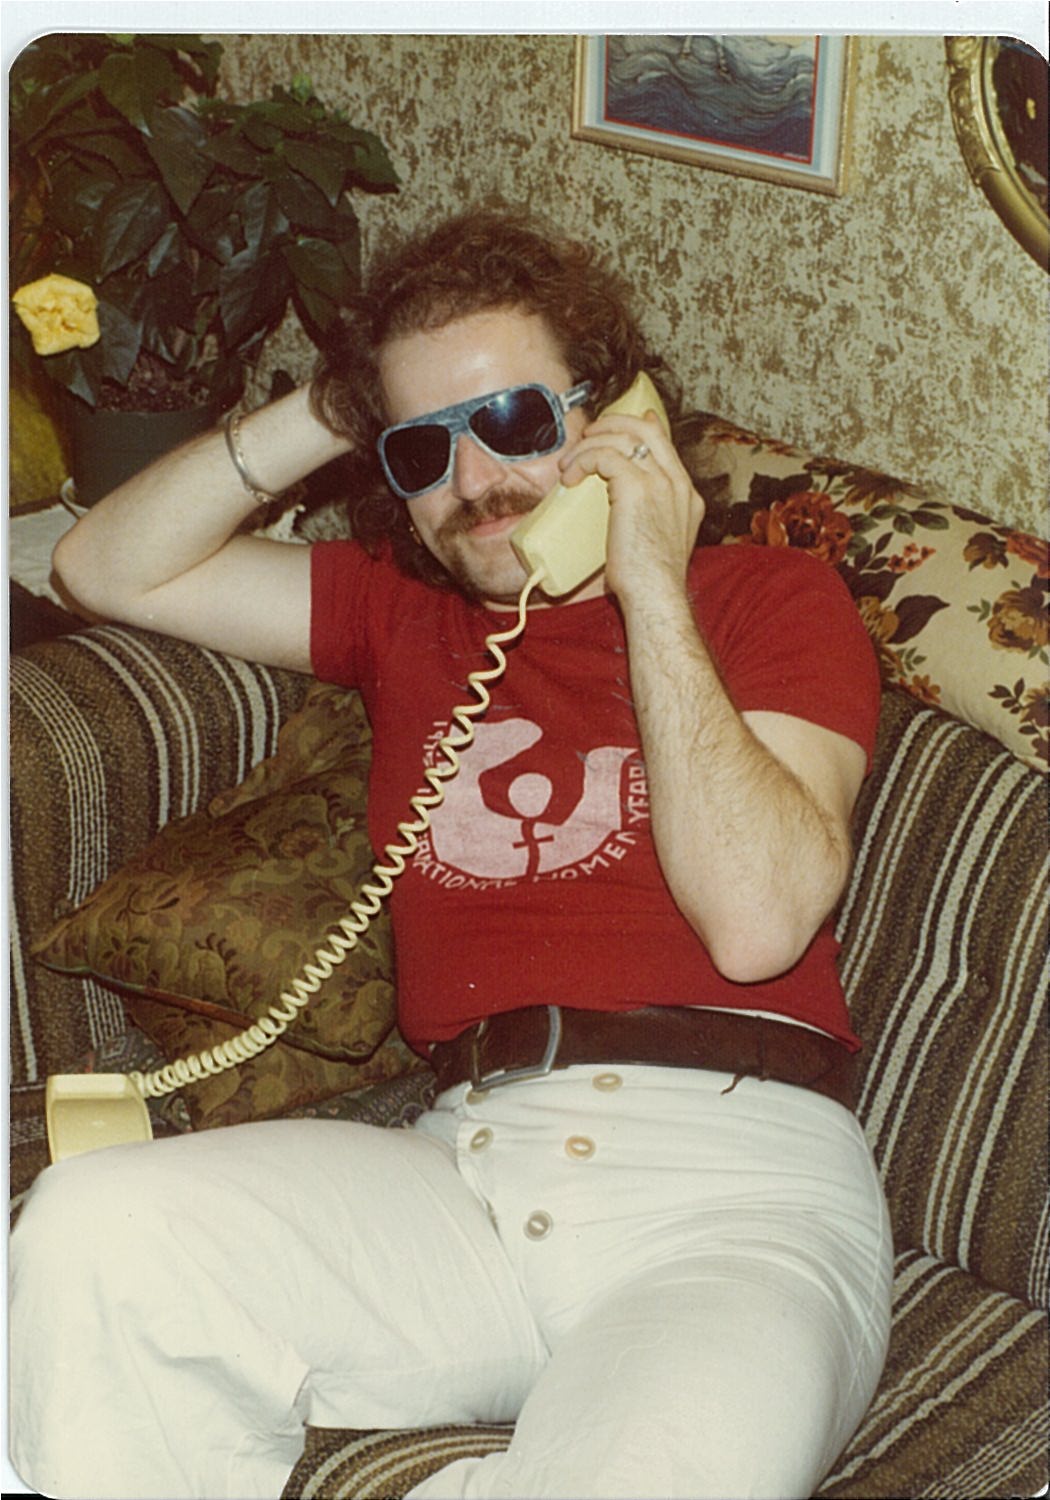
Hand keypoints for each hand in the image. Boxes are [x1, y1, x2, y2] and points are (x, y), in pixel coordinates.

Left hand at [558, 410, 705, 604]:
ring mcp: (661, 483)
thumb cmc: (650, 583)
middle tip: (590, 433)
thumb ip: (647, 524)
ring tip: (570, 462)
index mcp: (687, 497)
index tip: (632, 422)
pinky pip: (603, 456)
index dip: (645, 427)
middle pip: (646, 430)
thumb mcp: (657, 546)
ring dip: (590, 444)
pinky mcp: (637, 488)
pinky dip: (582, 460)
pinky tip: (570, 477)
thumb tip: (622, 521)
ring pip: (622, 438)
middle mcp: (678, 484)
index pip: (666, 446)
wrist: (656, 596)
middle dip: (614, 423)